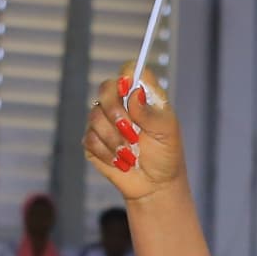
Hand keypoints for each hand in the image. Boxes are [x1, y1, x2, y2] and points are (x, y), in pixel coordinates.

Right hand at [84, 65, 184, 202]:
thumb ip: (150, 111)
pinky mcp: (94, 140)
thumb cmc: (166, 154)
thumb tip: (134, 92)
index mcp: (141, 95)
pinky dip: (107, 153)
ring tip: (131, 155)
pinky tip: (121, 162)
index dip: (126, 76)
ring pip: (95, 116)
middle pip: (106, 88)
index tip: (129, 89)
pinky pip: (90, 138)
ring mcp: (105, 121)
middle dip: (116, 112)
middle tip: (132, 133)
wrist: (156, 185)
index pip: (129, 70)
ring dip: (114, 139)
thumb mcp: (166, 131)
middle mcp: (121, 103)